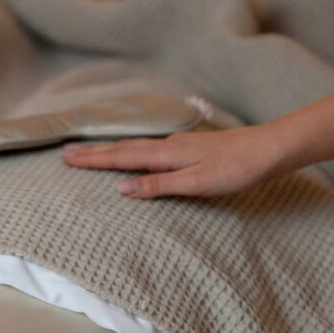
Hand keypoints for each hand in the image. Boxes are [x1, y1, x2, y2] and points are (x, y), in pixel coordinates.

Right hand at [63, 125, 279, 198]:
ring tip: (90, 151)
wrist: (267, 149)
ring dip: (110, 149)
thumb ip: (158, 185)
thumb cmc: (235, 169)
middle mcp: (167, 145)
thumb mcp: (196, 183)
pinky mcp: (187, 147)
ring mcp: (177, 144)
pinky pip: (148, 148)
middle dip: (93, 152)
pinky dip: (130, 150)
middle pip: (123, 148)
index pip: (121, 158)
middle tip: (66, 153)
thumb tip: (121, 187)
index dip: (93, 160)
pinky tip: (132, 153)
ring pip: (135, 146)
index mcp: (165, 154)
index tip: (67, 158)